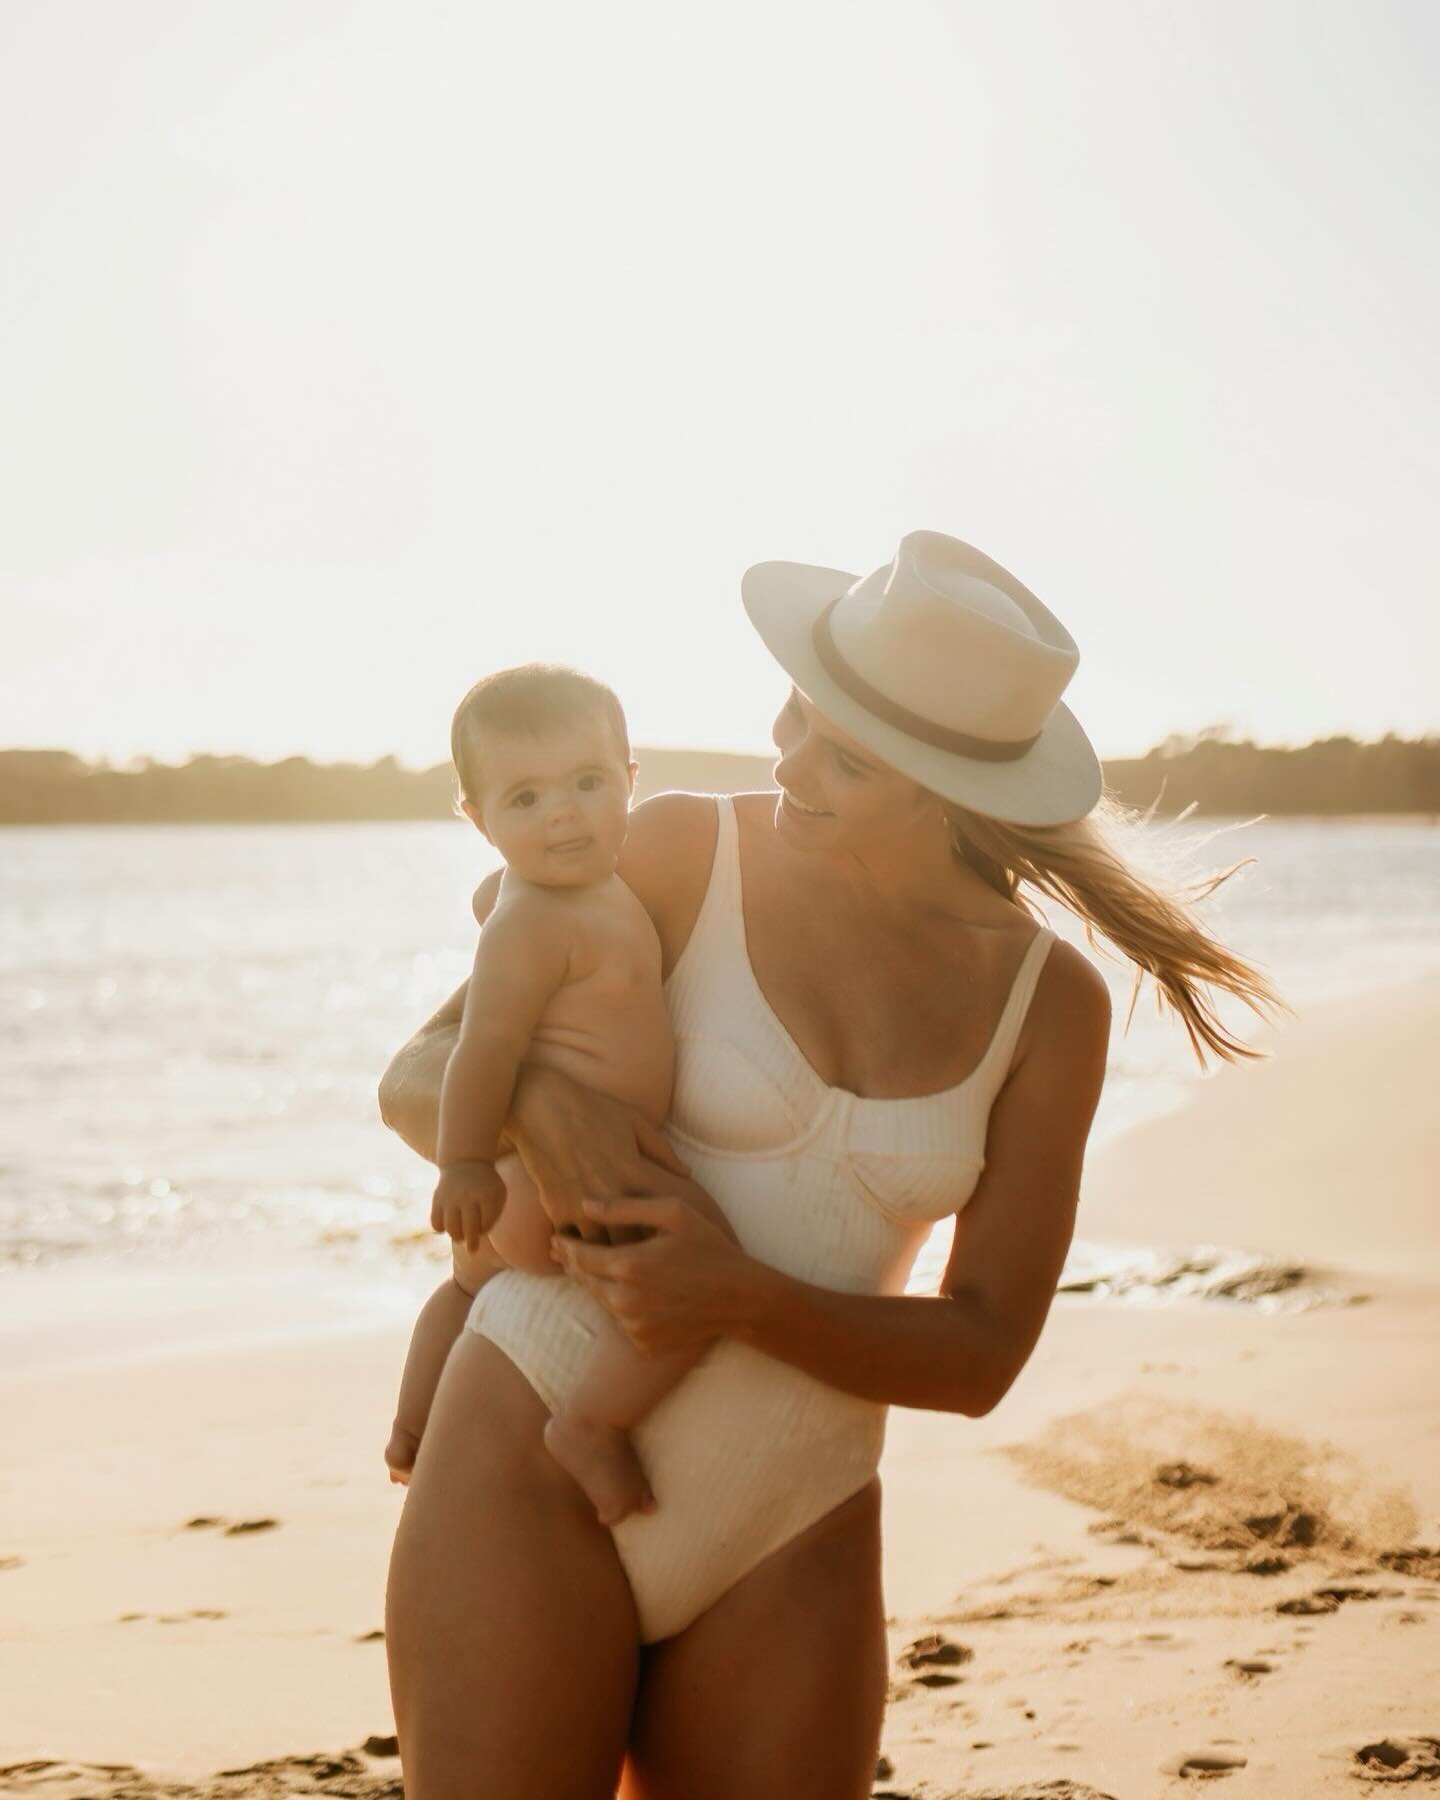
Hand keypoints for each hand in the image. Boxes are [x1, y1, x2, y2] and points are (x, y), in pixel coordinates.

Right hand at [431, 1160, 507, 1252]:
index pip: (486, 1225)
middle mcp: (468, 1197)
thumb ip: (492, 1217)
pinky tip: (448, 1222)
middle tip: (472, 1248)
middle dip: (471, 1243)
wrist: (465, 1162)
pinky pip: (436, 1224)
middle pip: (469, 1230)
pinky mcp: (437, 1199)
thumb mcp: (498, 1195)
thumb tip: (474, 1241)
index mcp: (487, 1195)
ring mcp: (451, 1198)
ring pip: (452, 1230)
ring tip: (461, 1231)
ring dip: (457, 1236)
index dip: (485, 1229)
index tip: (484, 1222)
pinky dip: (441, 1229)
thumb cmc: (485, 1186)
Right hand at [507, 1066, 689, 1243]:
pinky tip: (585, 1254)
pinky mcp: (557, 1209)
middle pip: (633, 1241)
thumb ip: (663, 1152)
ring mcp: (582, 1205)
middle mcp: (610, 1193)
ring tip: (617, 1266)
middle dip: (640, 1252)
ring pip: (602, 1249)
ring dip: (609, 1257)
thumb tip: (687, 1175)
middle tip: (647, 1260)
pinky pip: (573, 1243)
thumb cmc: (592, 1109)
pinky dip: (579, 1250)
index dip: (667, 1232)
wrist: (540, 1107)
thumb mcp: (634, 1122)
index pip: (658, 1215)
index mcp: (633, 1172)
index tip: (671, 1239)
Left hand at [550, 1190, 759, 1354]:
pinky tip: (630, 1292)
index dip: (565, 1246)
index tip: (556, 1238)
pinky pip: (622, 1322)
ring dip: (597, 1284)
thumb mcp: (674, 1212)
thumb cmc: (708, 1246)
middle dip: (573, 1264)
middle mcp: (625, 1301)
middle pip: (585, 1280)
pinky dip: (621, 1306)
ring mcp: (634, 1326)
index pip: (579, 1256)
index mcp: (628, 1266)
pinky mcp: (644, 1343)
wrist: (739, 1298)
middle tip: (562, 1252)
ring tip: (593, 1268)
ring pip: (602, 1302)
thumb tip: (585, 1204)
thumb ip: (626, 1207)